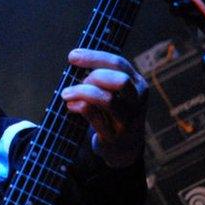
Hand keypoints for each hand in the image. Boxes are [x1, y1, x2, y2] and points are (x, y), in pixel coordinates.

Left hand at [61, 48, 147, 167]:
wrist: (124, 148)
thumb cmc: (113, 111)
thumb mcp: (116, 91)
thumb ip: (103, 75)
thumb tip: (75, 56)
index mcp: (138, 84)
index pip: (118, 64)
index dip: (93, 57)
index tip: (72, 56)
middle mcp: (137, 101)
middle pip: (121, 80)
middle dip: (95, 76)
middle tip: (81, 80)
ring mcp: (127, 120)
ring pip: (107, 100)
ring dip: (82, 92)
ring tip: (67, 93)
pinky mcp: (113, 136)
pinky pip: (94, 116)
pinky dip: (79, 107)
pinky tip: (71, 105)